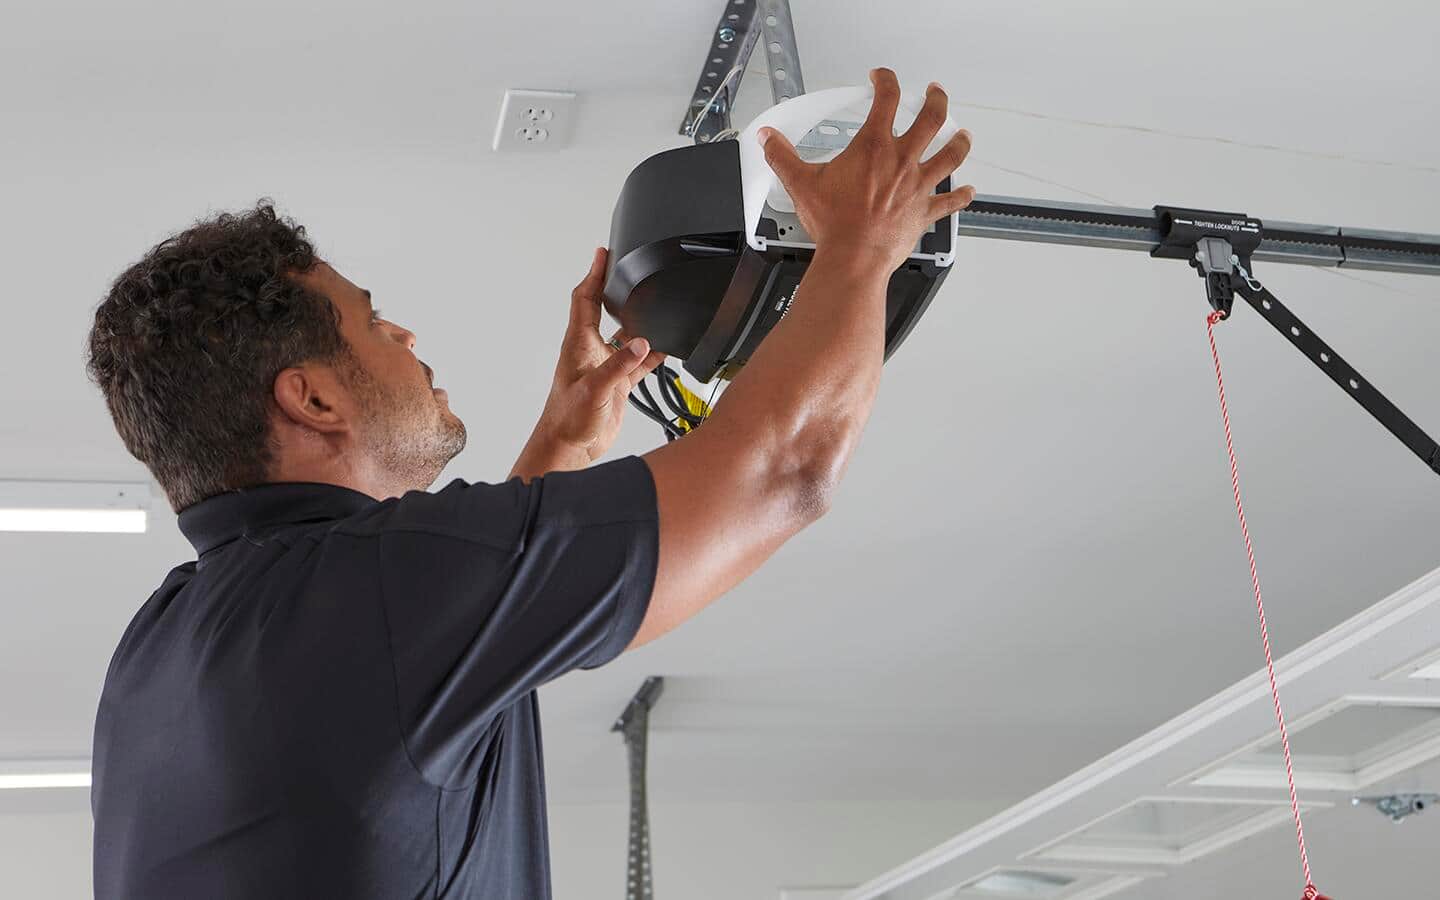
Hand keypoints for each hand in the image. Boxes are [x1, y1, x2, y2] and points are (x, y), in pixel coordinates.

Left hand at [516, 248, 666, 474]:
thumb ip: (618, 365)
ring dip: (638, 322)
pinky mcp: (617, 383)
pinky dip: (652, 354)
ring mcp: (606, 366)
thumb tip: (641, 343)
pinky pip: (638, 362)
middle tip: (629, 269)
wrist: (570, 446)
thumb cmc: (567, 418)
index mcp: (579, 343)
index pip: (585, 298)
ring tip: (654, 304)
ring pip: (626, 335)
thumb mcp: (594, 388)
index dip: (594, 274)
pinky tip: (664, 348)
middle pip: (606, 310)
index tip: (603, 253)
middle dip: (617, 289)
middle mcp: (592, 350)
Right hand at [757, 68, 974, 273]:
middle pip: (931, 119)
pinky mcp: (923, 212)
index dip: (885, 81)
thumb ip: (783, 157)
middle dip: (936, 100)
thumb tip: (769, 139)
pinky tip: (968, 192)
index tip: (881, 78)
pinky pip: (949, 202)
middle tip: (936, 93)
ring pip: (950, 155)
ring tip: (962, 134)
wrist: (854, 257)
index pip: (886, 99)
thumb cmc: (835, 224)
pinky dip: (961, 197)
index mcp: (873, 148)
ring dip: (959, 142)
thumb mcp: (802, 184)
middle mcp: (901, 162)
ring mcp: (917, 186)